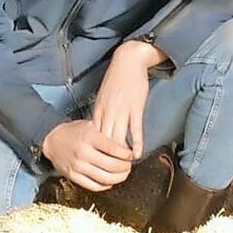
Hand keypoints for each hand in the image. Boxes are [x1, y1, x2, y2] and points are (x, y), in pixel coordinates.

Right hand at [41, 119, 132, 191]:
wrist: (52, 140)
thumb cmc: (75, 132)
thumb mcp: (91, 125)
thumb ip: (107, 134)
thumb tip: (126, 144)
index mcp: (90, 137)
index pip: (113, 148)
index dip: (126, 154)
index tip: (131, 154)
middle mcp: (83, 152)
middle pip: (111, 165)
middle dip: (125, 167)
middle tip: (129, 165)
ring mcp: (77, 166)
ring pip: (104, 178)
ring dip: (118, 178)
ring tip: (124, 174)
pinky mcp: (73, 176)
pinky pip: (93, 185)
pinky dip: (105, 185)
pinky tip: (111, 181)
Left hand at [91, 39, 167, 158]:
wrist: (128, 61)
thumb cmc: (117, 78)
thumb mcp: (104, 96)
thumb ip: (102, 112)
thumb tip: (99, 128)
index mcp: (99, 110)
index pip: (94, 137)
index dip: (96, 152)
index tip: (97, 163)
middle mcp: (107, 113)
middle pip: (104, 141)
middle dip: (107, 157)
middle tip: (111, 172)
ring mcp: (121, 111)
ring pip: (118, 138)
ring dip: (120, 155)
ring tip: (124, 168)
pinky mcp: (135, 108)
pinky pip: (135, 130)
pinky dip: (136, 143)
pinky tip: (137, 153)